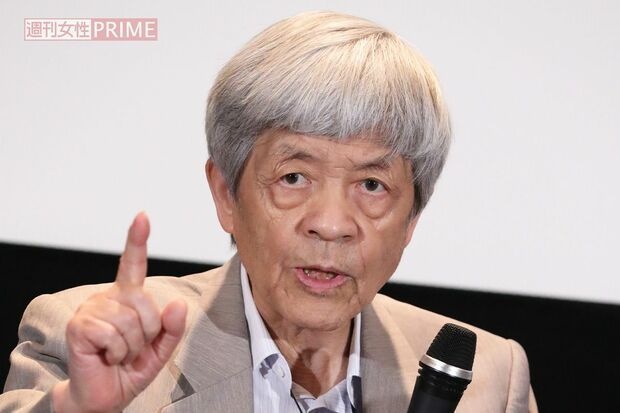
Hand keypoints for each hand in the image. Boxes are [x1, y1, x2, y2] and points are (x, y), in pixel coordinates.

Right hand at [52, 212, 187, 412]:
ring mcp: (91, 309)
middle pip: (145, 302)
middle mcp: (107, 297)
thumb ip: (172, 328)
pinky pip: (114, 334)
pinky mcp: (79, 326)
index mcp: (127, 298)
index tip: (142, 216)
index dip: (137, 239)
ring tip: (119, 353)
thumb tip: (177, 304)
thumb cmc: (129, 368)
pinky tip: (107, 357)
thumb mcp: (161, 349)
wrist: (104, 396)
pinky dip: (117, 352)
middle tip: (133, 348)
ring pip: (130, 320)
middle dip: (149, 332)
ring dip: (132, 346)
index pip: (133, 264)